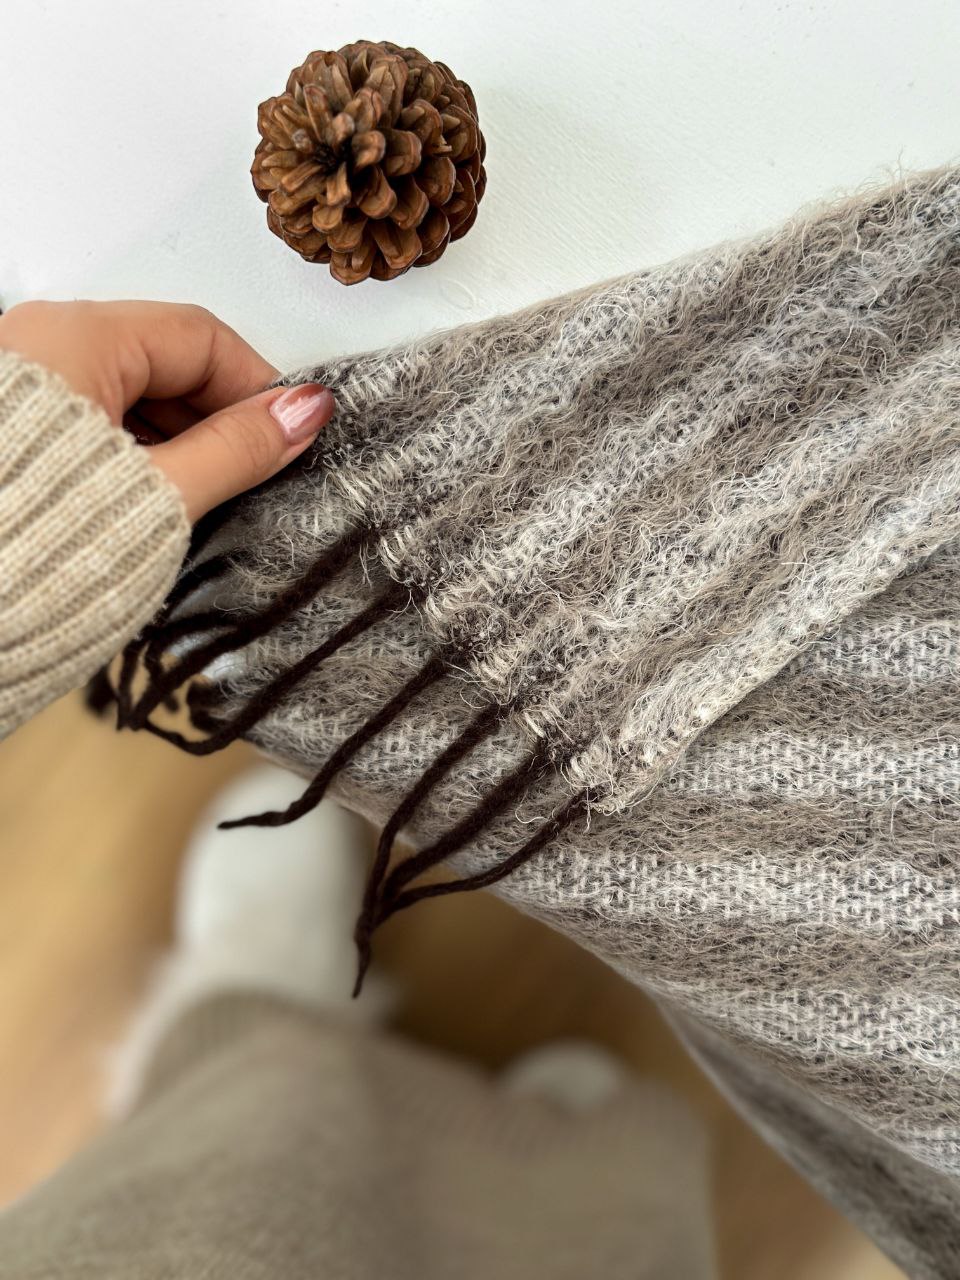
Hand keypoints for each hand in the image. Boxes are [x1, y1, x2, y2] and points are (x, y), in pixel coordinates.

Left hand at [0, 300, 333, 520]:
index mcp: (75, 338)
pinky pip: (93, 419)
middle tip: (257, 470)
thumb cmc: (29, 551)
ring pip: (129, 393)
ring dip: (179, 438)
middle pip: (163, 360)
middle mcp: (39, 344)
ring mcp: (18, 385)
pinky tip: (153, 499)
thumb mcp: (161, 495)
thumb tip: (300, 413)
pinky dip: (136, 451)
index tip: (292, 431)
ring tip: (204, 495)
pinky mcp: (10, 430)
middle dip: (218, 415)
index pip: (200, 337)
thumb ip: (236, 448)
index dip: (258, 385)